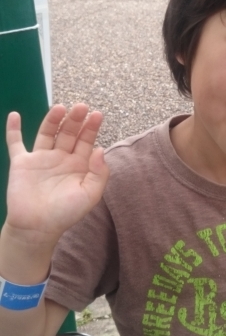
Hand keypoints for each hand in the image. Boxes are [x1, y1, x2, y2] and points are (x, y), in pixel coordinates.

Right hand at [4, 104, 108, 247]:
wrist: (37, 228)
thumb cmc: (65, 214)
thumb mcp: (90, 195)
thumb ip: (99, 173)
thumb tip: (101, 149)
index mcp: (78, 165)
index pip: (86, 141)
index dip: (91, 128)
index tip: (97, 115)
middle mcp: (60, 158)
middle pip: (68, 133)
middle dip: (75, 120)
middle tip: (82, 106)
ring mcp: (40, 158)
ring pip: (47, 133)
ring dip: (53, 120)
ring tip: (61, 107)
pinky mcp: (21, 163)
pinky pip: (15, 143)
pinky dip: (13, 129)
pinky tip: (15, 115)